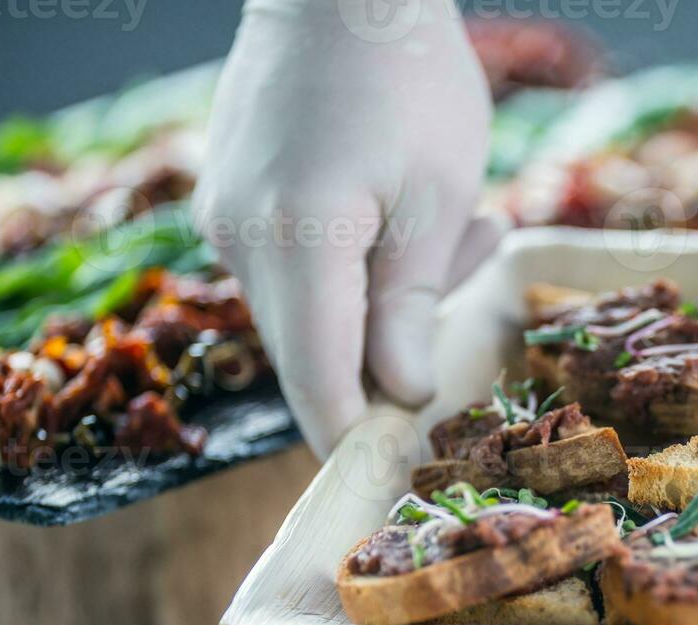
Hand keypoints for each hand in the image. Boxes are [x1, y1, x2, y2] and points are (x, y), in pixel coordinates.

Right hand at [195, 0, 501, 456]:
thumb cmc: (409, 79)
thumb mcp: (438, 200)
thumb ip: (412, 308)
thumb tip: (402, 396)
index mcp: (298, 244)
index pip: (319, 386)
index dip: (361, 441)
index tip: (409, 471)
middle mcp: (241, 241)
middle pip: (317, 356)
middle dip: (399, 344)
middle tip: (471, 255)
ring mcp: (226, 221)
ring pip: (314, 314)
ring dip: (390, 293)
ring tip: (455, 215)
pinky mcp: (231, 204)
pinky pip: (298, 271)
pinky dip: (359, 262)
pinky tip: (405, 204)